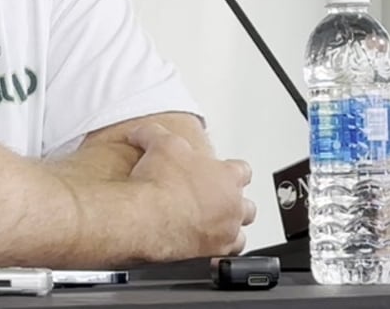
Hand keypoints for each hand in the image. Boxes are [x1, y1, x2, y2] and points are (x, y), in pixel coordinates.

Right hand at [125, 124, 255, 258]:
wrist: (148, 218)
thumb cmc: (160, 183)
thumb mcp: (158, 143)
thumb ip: (154, 134)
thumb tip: (142, 132)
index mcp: (227, 176)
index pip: (243, 171)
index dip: (231, 171)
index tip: (219, 173)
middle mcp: (232, 205)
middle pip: (247, 206)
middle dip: (233, 204)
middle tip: (214, 202)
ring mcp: (226, 232)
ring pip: (240, 235)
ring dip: (228, 231)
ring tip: (211, 228)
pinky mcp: (213, 255)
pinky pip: (223, 256)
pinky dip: (214, 252)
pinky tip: (201, 247)